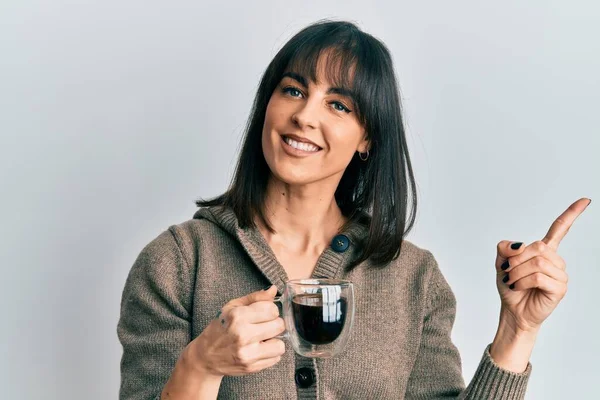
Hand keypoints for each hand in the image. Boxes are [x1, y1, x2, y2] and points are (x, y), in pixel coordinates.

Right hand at [184, 285, 285, 377]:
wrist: (206, 356)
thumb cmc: (220, 328)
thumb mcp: (232, 307)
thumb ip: (255, 298)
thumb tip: (274, 289)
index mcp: (238, 316)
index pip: (272, 309)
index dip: (271, 310)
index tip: (264, 314)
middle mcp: (243, 335)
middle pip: (279, 325)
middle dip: (274, 324)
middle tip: (264, 326)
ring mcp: (247, 353)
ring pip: (280, 345)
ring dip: (274, 341)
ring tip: (263, 339)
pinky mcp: (252, 367)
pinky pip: (276, 358)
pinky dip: (271, 353)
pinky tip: (259, 349)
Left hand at [495, 198, 590, 333]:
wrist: (512, 310)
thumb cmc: (510, 286)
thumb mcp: (500, 262)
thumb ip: (505, 247)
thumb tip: (519, 245)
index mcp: (544, 251)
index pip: (560, 229)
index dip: (571, 214)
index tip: (585, 200)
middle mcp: (556, 260)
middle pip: (538, 246)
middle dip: (516, 259)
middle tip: (506, 270)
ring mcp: (560, 274)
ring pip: (537, 262)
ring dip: (517, 272)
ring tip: (512, 281)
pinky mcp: (560, 288)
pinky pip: (539, 277)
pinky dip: (522, 281)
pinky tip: (519, 287)